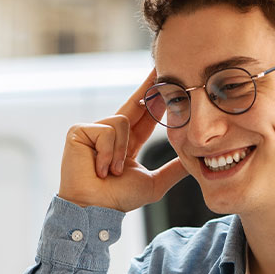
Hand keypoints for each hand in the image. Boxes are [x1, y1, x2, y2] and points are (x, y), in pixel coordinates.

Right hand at [58, 69, 187, 211]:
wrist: (95, 209)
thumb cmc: (118, 199)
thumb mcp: (154, 183)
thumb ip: (173, 170)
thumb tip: (194, 160)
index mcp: (125, 143)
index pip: (145, 115)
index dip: (155, 96)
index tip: (166, 77)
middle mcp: (109, 133)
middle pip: (134, 104)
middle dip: (148, 87)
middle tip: (161, 64)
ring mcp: (92, 130)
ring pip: (123, 122)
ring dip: (121, 153)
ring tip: (111, 172)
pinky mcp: (79, 130)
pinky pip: (108, 130)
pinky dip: (108, 152)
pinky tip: (99, 168)